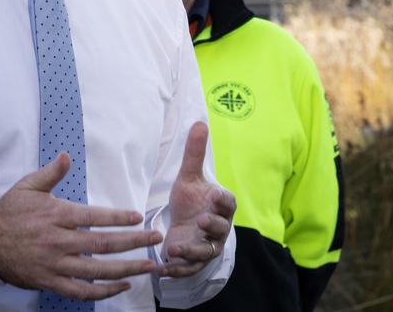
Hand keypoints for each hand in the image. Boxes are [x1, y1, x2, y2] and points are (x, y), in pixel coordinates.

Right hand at [0, 153, 162, 301]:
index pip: (95, 217)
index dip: (119, 217)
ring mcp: (56, 265)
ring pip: (97, 271)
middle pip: (103, 244)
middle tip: (155, 238)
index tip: (138, 217)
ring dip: (126, 269)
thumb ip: (51, 172)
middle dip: (133, 242)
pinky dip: (103, 293)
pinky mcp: (51, 282)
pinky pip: (81, 292)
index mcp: (58, 215)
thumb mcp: (28, 186)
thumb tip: (67, 156)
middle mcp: (60, 242)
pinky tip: (121, 287)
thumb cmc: (10, 212)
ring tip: (148, 266)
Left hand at [159, 121, 235, 278]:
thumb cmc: (190, 200)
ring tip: (175, 248)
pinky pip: (190, 268)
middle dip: (212, 226)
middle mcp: (219, 227)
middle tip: (202, 220)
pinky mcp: (194, 262)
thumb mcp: (188, 176)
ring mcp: (208, 246)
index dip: (223, 201)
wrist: (183, 225)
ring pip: (205, 251)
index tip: (215, 195)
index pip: (228, 203)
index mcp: (221, 205)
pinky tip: (164, 267)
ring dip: (192, 251)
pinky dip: (178, 269)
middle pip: (221, 229)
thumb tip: (200, 122)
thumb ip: (194, 153)